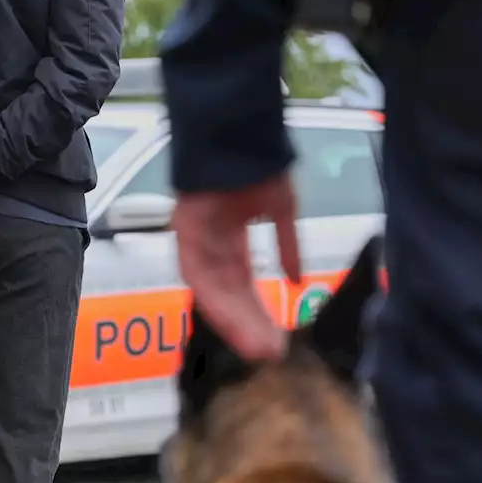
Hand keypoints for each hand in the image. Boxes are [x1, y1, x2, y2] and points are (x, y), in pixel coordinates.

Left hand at [173, 171, 301, 361]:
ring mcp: (195, 241)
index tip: (276, 341)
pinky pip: (197, 271)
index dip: (258, 315)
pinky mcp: (184, 232)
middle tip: (270, 353)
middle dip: (249, 326)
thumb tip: (297, 281)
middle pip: (228, 296)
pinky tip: (235, 315)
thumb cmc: (258, 163)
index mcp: (230, 244)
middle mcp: (209, 247)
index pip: (242, 288)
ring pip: (212, 292)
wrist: (238, 129)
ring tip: (256, 345)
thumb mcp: (281, 209)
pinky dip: (216, 293)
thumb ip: (287, 247)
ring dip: (234, 319)